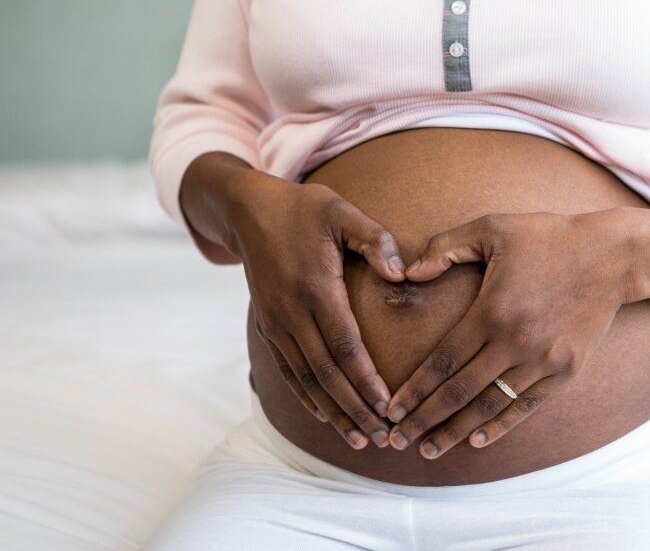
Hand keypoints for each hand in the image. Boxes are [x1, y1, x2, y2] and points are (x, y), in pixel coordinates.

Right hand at [224, 170, 404, 448]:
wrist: (248, 210)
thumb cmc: (303, 209)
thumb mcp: (341, 211)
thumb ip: (374, 238)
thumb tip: (401, 272)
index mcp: (316, 288)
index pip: (345, 346)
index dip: (366, 381)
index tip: (389, 407)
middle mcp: (292, 313)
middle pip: (327, 374)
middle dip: (355, 409)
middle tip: (383, 437)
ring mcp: (277, 323)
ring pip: (307, 380)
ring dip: (333, 413)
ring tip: (360, 439)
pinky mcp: (270, 327)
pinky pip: (289, 372)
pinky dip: (308, 398)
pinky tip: (326, 418)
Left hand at [383, 211, 634, 457]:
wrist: (612, 256)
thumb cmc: (548, 236)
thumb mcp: (493, 228)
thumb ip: (445, 247)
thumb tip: (408, 271)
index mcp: (491, 311)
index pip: (442, 361)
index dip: (414, 390)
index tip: (391, 410)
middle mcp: (515, 342)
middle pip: (459, 392)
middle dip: (424, 419)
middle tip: (396, 440)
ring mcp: (543, 360)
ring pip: (490, 406)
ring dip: (456, 431)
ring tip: (430, 449)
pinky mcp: (566, 370)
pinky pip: (526, 406)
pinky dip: (500, 426)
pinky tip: (477, 440)